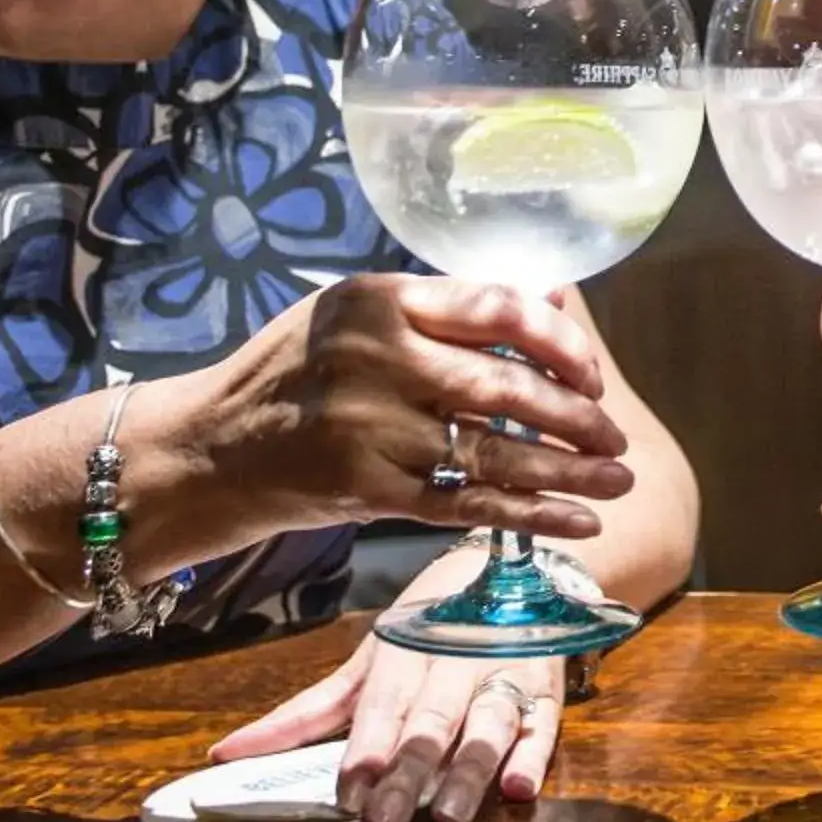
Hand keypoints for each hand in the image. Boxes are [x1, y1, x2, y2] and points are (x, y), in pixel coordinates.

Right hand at [191, 275, 633, 541]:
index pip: (499, 309)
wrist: (205, 448)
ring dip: (568, 472)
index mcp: (380, 298)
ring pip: (495, 452)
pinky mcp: (365, 488)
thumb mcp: (352, 316)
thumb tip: (550, 299)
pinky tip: (576, 523)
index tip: (590, 371)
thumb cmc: (290, 375)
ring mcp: (370, 426)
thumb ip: (442, 311)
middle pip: (508, 386)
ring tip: (616, 482)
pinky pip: (466, 503)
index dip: (561, 342)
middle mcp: (377, 357)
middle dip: (578, 416)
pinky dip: (529, 516)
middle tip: (615, 436)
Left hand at [208, 628, 561, 821]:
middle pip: (430, 722)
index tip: (349, 794)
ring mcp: (504, 672)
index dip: (367, 750)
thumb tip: (224, 754)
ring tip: (453, 814)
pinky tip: (518, 788)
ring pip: (487, 723)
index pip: (382, 707)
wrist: (515, 568)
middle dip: (409, 770)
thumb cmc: (428, 623)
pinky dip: (532, 755)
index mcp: (405, 653)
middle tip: (387, 821)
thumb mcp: (368, 660)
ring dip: (470, 768)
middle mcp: (454, 660)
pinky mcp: (546, 688)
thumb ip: (307, 713)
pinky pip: (543, 724)